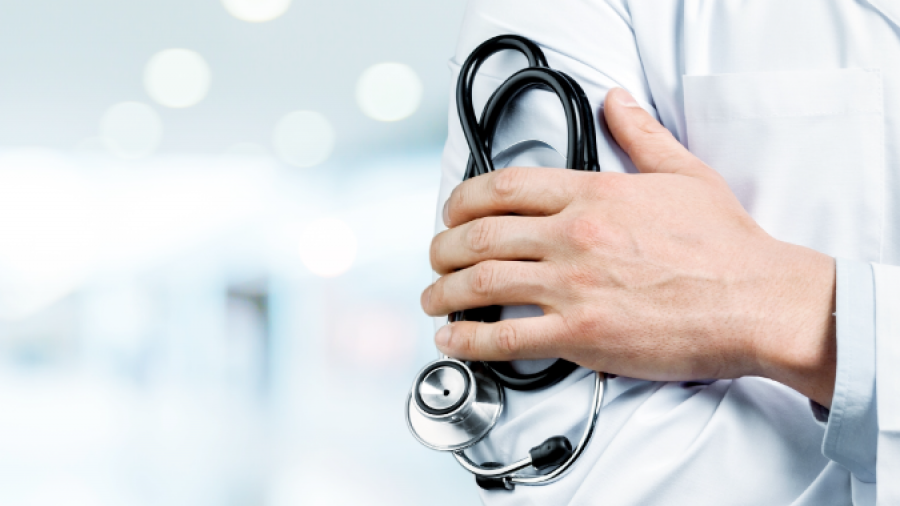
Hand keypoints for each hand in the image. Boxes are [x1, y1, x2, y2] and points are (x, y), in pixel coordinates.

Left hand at [422, 88, 836, 406]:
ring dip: (444, 292)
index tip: (451, 211)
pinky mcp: (583, 335)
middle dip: (444, 246)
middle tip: (436, 257)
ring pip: (483, 283)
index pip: (505, 187)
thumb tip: (619, 101)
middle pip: (481, 235)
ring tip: (433, 298)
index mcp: (595, 195)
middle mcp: (575, 236)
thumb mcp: (684, 174)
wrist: (758, 301)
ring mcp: (575, 286)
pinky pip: (507, 337)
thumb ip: (641, 135)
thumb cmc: (726, 246)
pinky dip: (469, 340)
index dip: (463, 199)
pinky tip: (453, 340)